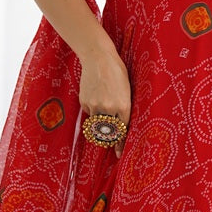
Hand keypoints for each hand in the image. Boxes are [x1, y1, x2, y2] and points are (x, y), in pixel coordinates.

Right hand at [79, 42, 131, 157]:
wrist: (98, 58)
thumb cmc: (117, 72)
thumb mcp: (126, 89)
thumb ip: (123, 107)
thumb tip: (120, 123)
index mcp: (124, 105)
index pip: (122, 130)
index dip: (120, 143)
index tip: (118, 153)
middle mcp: (110, 109)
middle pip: (109, 132)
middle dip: (109, 138)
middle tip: (109, 142)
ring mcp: (96, 106)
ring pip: (96, 124)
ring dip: (99, 124)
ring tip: (101, 113)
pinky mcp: (85, 102)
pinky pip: (89, 113)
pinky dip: (91, 111)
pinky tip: (94, 97)